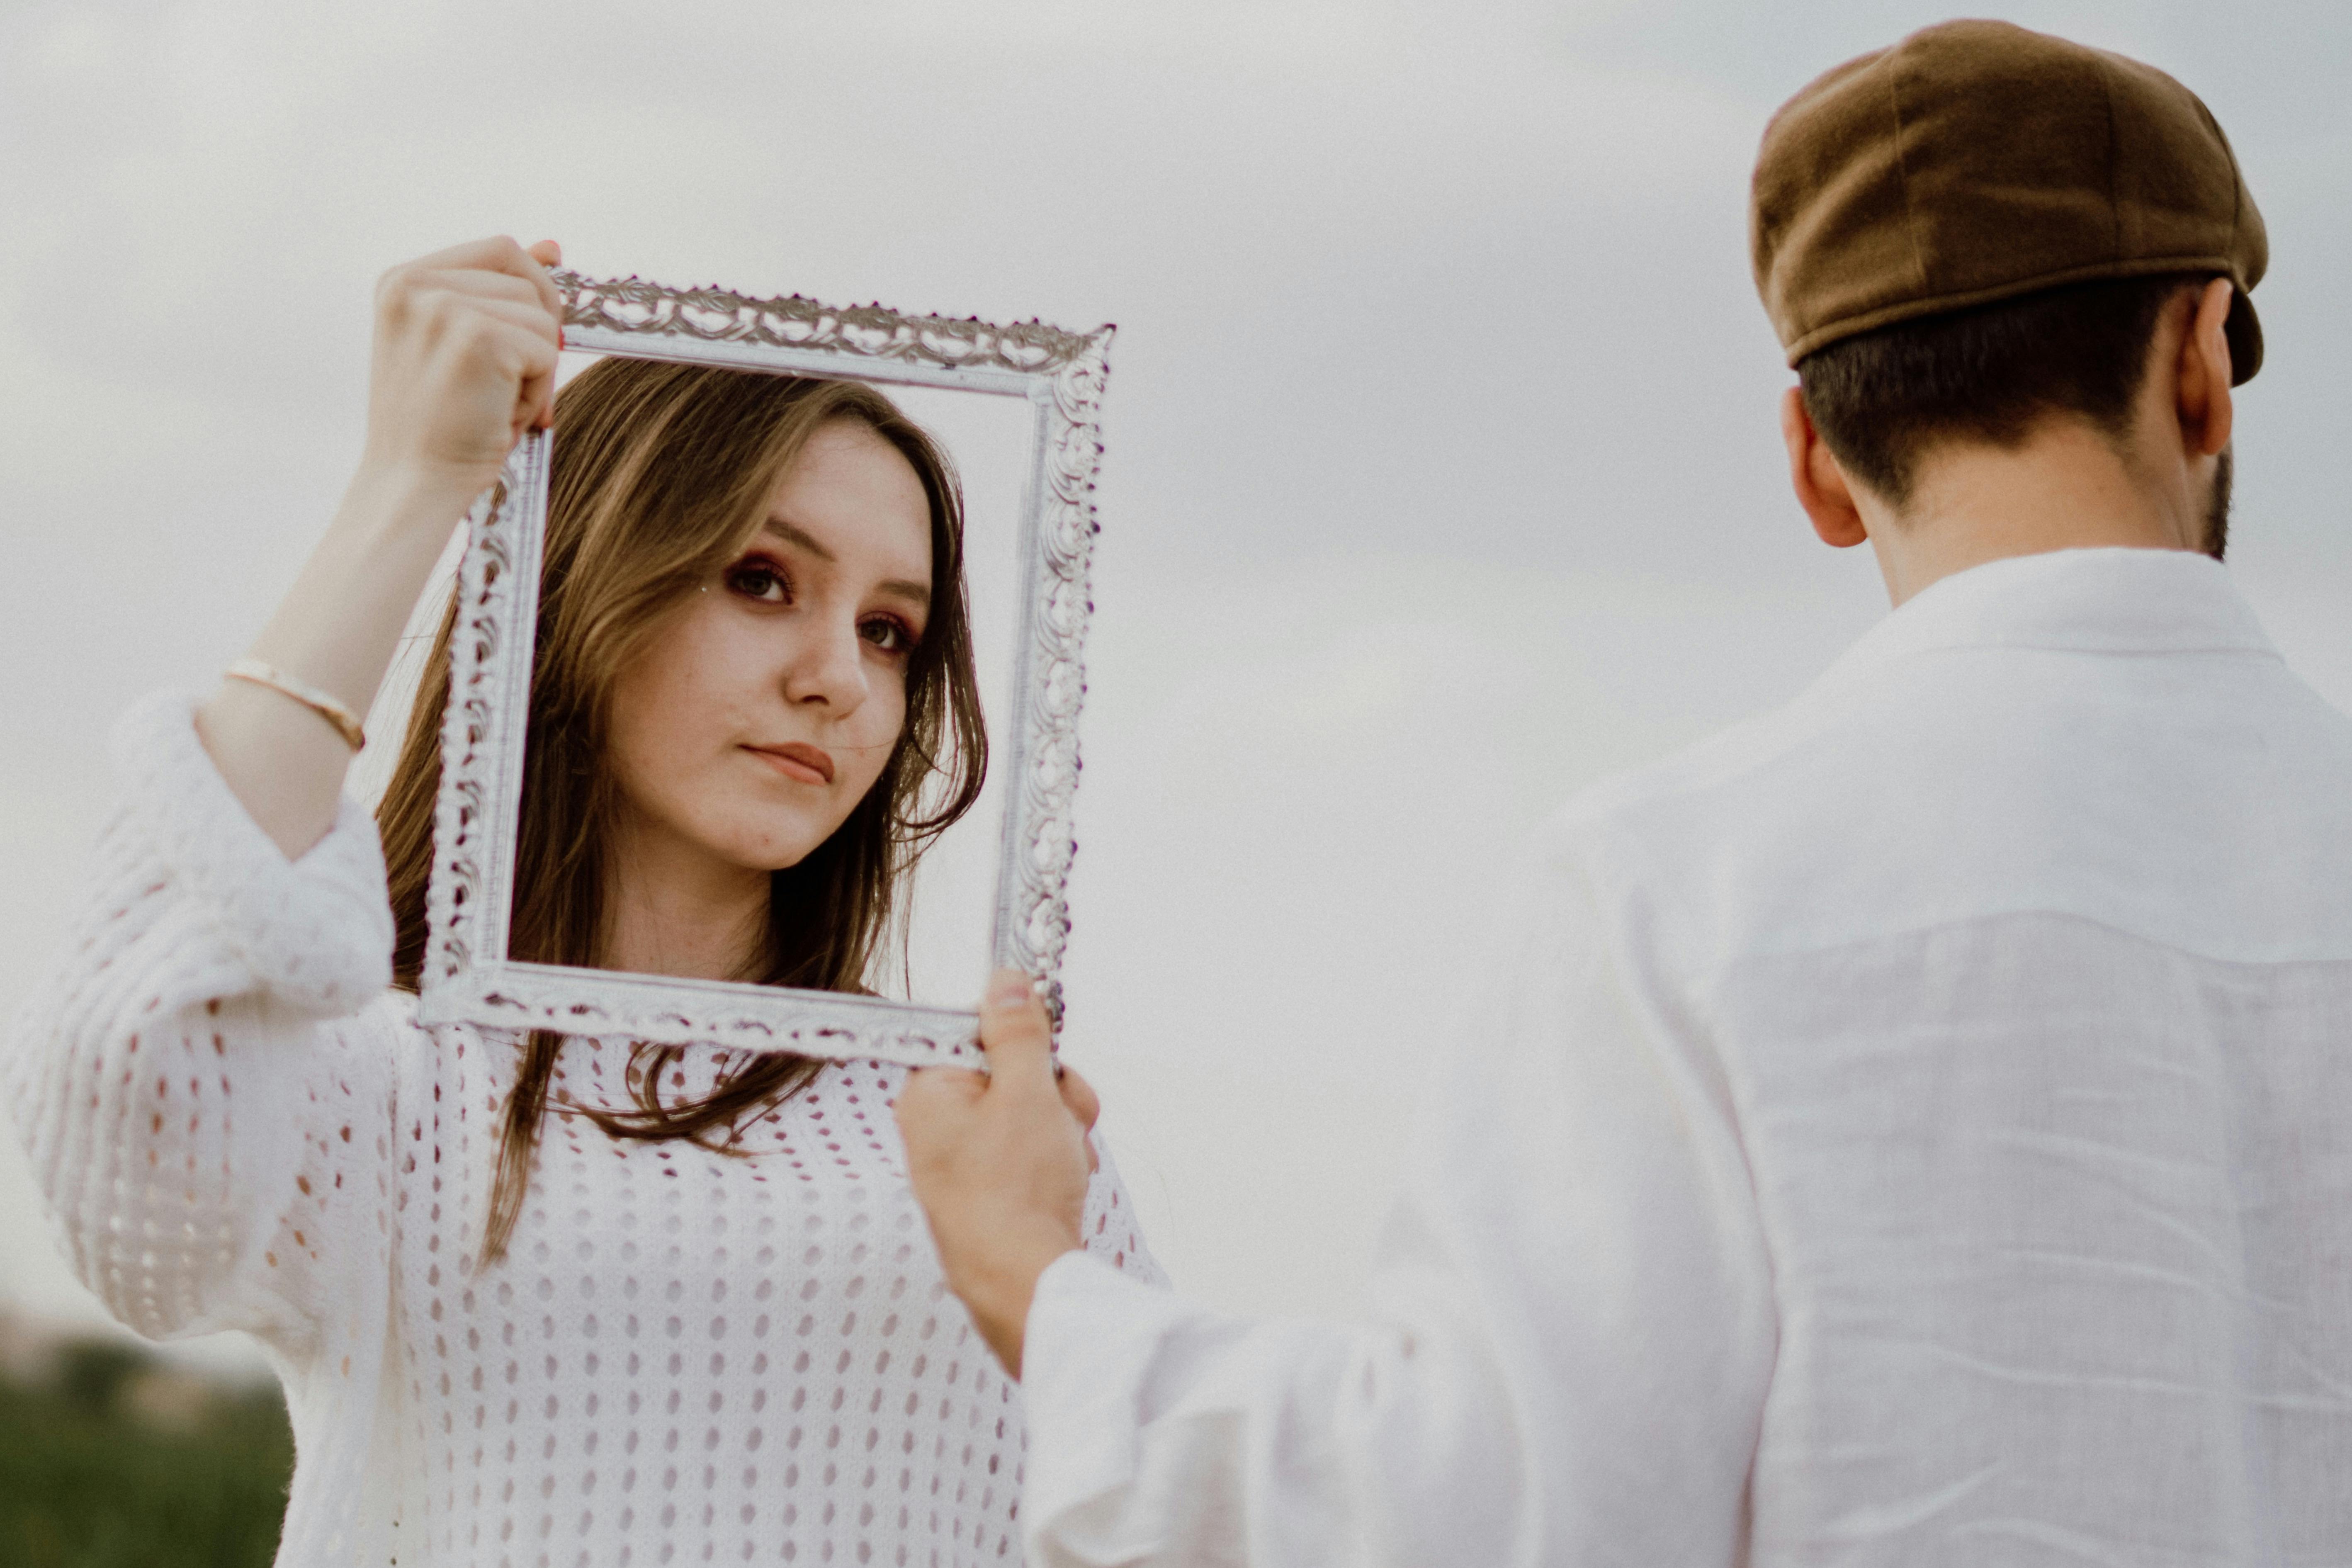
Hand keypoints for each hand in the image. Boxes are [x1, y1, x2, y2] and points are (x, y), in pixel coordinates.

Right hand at [358, 235, 564, 509]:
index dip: (536, 284)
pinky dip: (538, 391)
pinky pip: (546, 350)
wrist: (413, 485)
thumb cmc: (441, 426)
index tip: (536, 330)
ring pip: (540, 316)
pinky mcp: (477, 338)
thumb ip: (499, 292)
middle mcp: (414, 284)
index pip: (500, 249)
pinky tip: (501, 417)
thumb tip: (553, 247)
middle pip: (525, 278)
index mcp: (402, 280)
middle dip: (538, 333)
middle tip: (515, 385)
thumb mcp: (464, 345)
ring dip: (536, 368)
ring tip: (495, 405)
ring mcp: (443, 307)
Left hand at [895, 970, 1100, 1378]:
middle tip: (1067, 1117)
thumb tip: (1004, 981)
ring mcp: (959, 1165)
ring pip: (1027, 1114)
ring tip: (1067, 1160)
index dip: (1024, 1046)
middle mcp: (934, 1128)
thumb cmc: (1017, 1190)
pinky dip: (1055, 1162)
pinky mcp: (985, 1196)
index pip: (977, 1035)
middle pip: (1008, 1074)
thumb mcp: (1026, 1090)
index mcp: (927, 1093)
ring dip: (1061, 1128)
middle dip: (1052, 1093)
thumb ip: (1016, 1032)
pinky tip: (1065, 1183)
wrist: (1025, 1286)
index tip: (1048, 1064)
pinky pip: (1029, 1155)